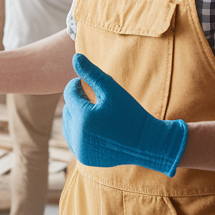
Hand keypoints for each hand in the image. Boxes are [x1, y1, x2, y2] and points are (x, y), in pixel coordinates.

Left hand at [62, 54, 187, 176]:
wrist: (146, 143)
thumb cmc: (131, 113)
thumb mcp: (112, 89)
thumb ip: (92, 73)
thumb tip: (75, 56)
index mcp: (84, 118)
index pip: (69, 93)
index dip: (77, 85)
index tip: (87, 83)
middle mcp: (78, 136)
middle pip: (68, 108)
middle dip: (77, 100)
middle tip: (92, 96)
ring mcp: (80, 149)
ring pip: (68, 123)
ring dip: (77, 114)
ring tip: (93, 109)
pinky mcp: (84, 158)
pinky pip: (73, 137)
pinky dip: (79, 129)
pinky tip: (93, 124)